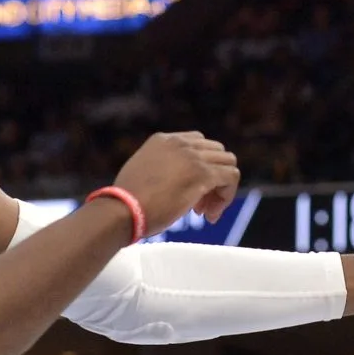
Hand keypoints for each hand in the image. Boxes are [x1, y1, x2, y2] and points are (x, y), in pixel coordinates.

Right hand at [112, 132, 240, 235]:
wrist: (122, 210)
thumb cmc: (127, 201)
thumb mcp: (142, 172)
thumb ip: (161, 168)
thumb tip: (177, 180)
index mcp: (163, 140)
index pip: (198, 144)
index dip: (200, 167)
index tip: (191, 192)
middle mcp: (181, 143)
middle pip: (216, 152)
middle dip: (213, 178)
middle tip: (199, 205)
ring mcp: (193, 157)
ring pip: (228, 163)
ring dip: (221, 188)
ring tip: (206, 211)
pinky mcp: (203, 174)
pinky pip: (231, 178)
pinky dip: (227, 196)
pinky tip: (211, 215)